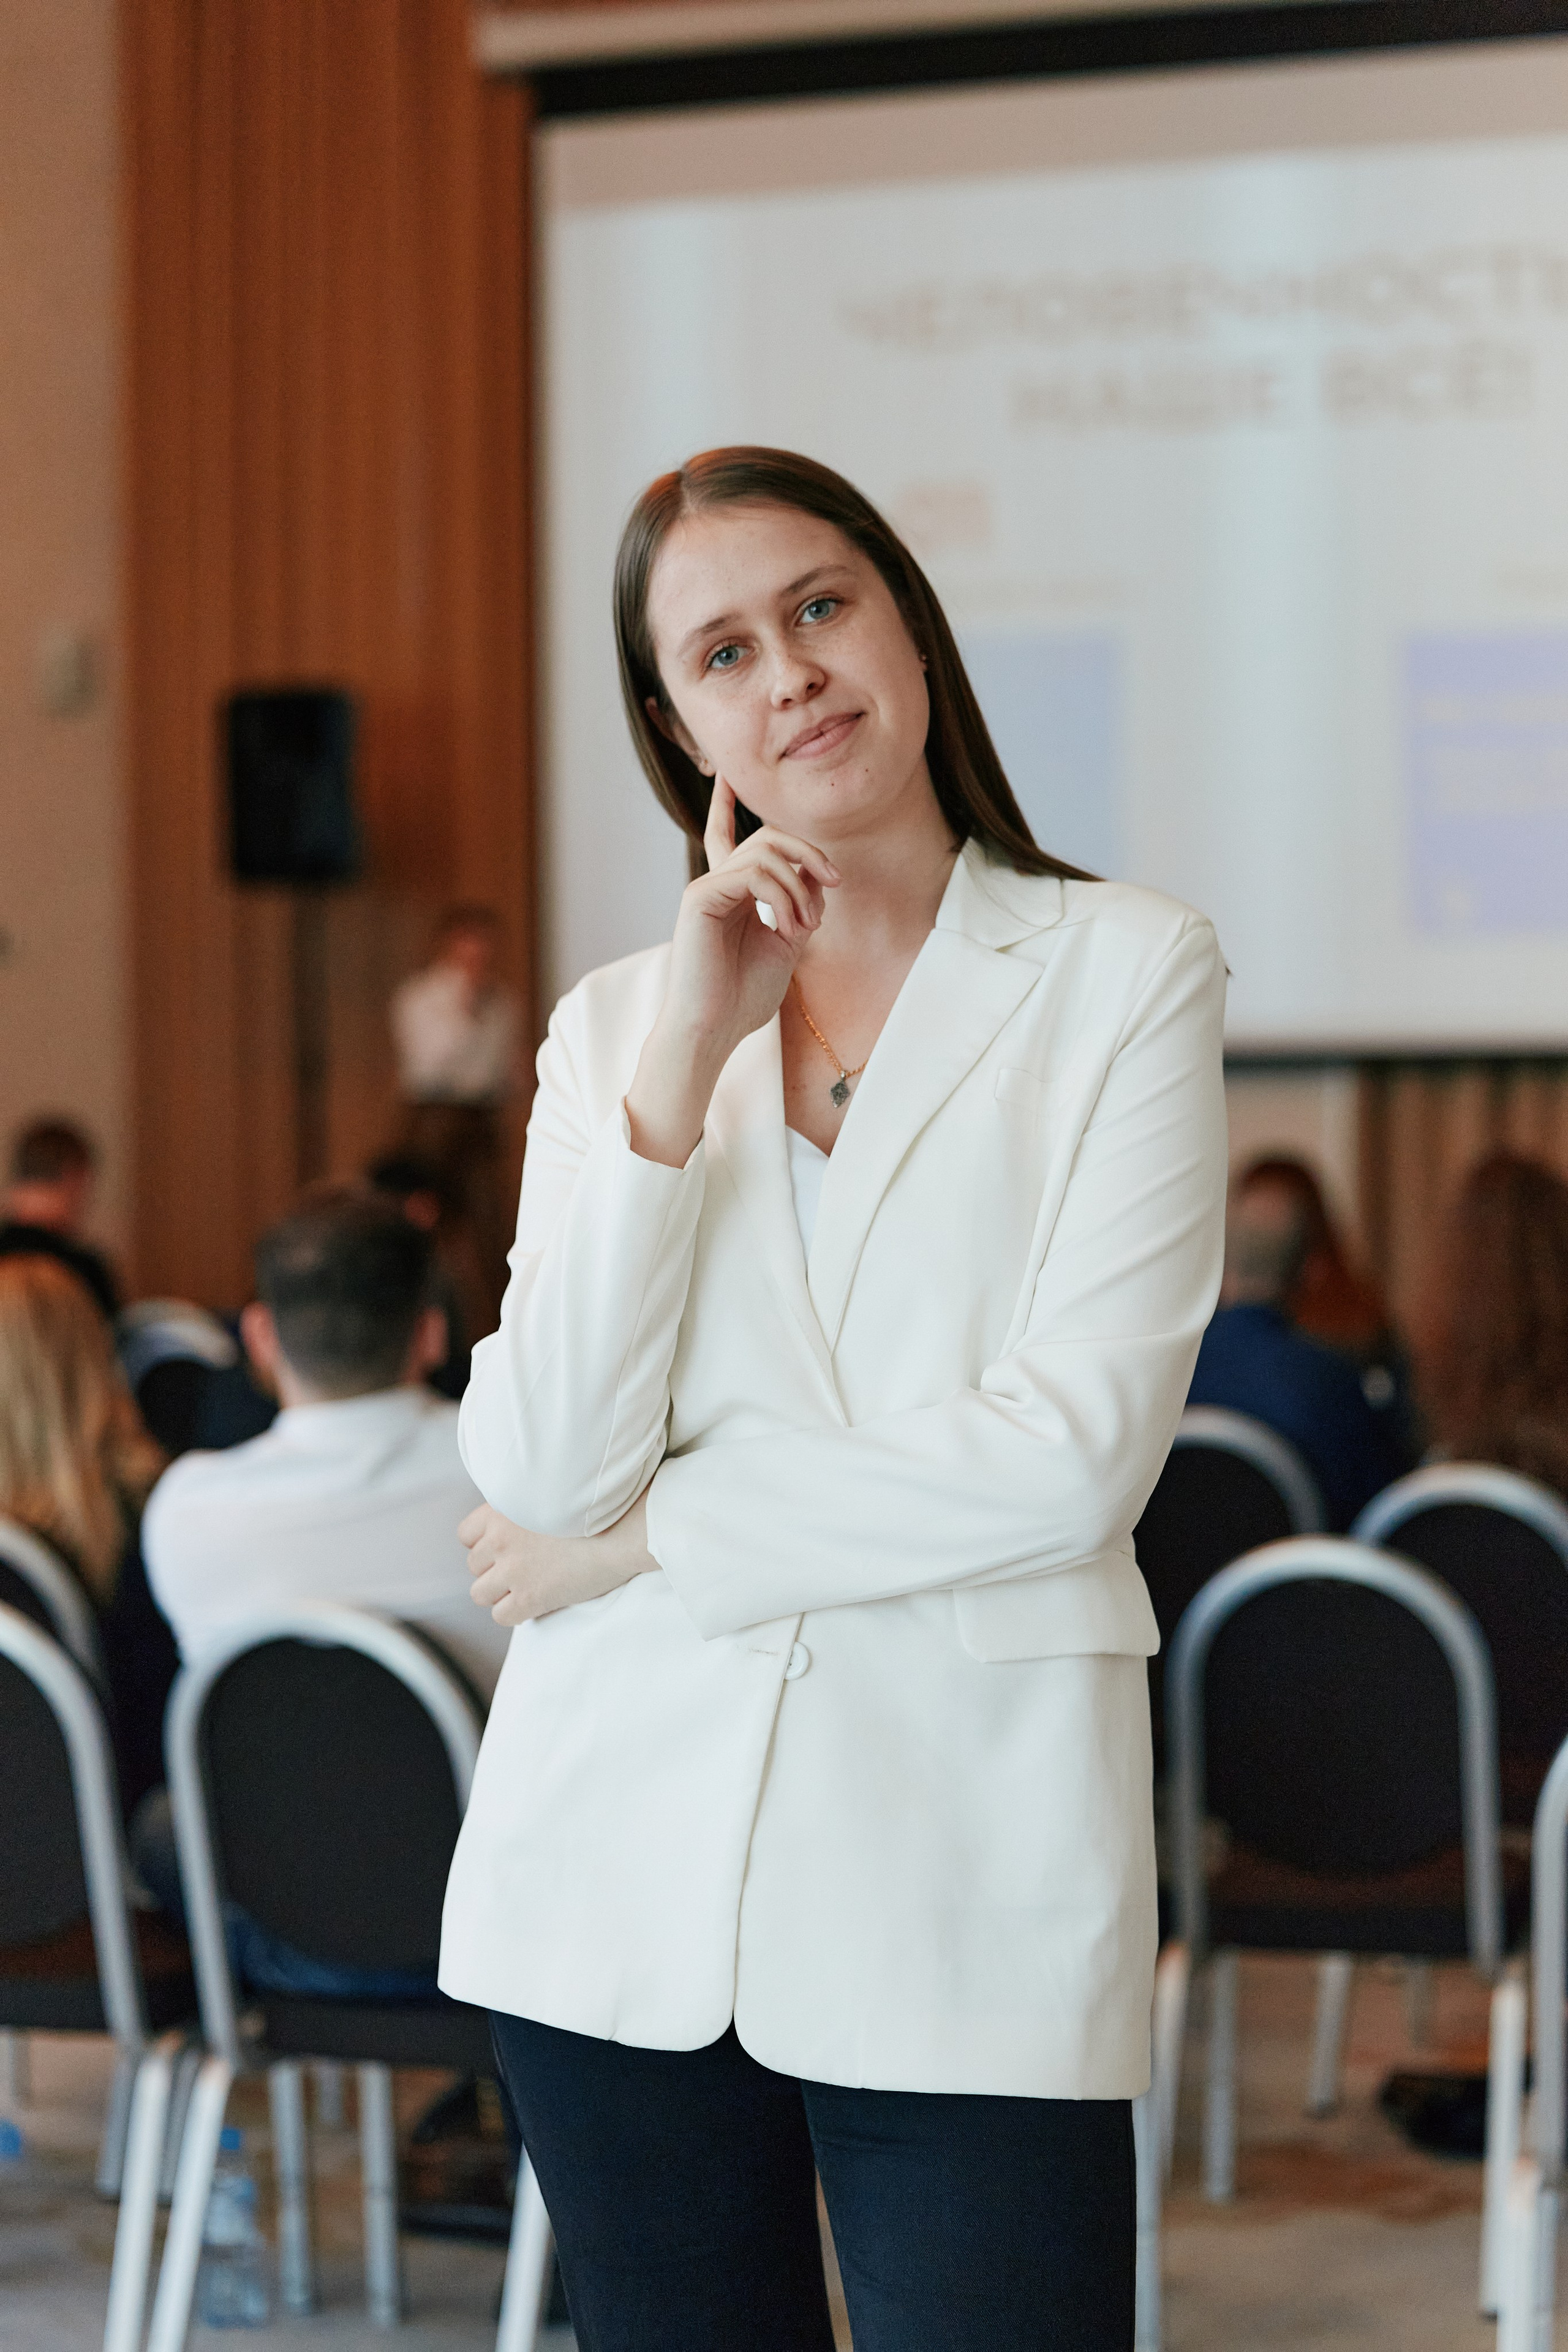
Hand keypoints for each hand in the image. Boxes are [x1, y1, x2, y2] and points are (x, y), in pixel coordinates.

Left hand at [459, 1494, 654, 1625]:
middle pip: (474, 1566)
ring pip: (480, 1593)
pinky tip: (536, 1603)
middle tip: (525, 1568)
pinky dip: (515, 1613)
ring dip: (500, 1593)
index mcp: (503, 1510)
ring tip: (527, 1587)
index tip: (507, 1547)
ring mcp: (513, 1569)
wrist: (624, 1530)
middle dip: (496, 1569)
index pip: (466, 1534)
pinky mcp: (530, 1597)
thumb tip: (511, 1529)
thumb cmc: (597, 1510)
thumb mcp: (548, 1496)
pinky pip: (500, 1616)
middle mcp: (501, 1538)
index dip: (485, 1544)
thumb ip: (522, 1509)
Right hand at [626, 777, 837, 1164]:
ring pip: (764, 851)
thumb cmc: (744, 997)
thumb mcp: (787, 944)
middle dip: (809, 852)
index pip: (729, 837)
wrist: (713, 1030)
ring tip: (805, 926)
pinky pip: (752, 872)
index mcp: (732, 893)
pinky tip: (789, 926)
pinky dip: (782, 896)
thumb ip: (799, 904)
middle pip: (768, 837)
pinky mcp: (699, 897)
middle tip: (835, 881)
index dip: (726, 804)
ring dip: (800, 886)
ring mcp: (706, 888)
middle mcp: (716, 884)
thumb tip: (816, 875)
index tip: (727, 775)